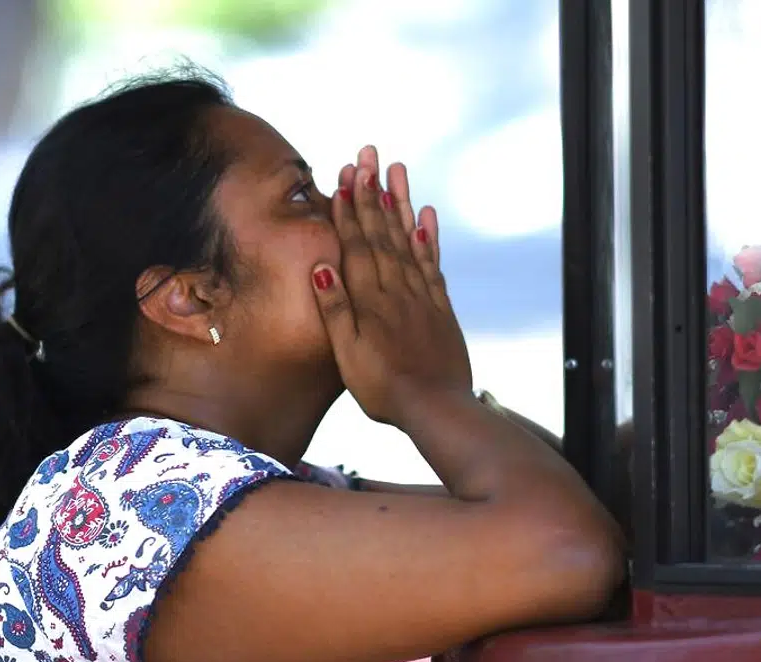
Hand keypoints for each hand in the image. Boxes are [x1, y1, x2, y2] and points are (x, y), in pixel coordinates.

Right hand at [311, 147, 471, 425]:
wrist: (436, 407)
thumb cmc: (383, 388)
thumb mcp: (347, 354)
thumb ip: (335, 308)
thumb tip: (320, 264)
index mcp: (369, 300)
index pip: (356, 244)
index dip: (349, 209)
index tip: (345, 175)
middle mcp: (397, 290)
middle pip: (382, 233)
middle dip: (373, 192)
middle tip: (369, 154)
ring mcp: (421, 296)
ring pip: (409, 241)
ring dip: (401, 204)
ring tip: (397, 170)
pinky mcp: (440, 309)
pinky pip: (432, 264)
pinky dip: (428, 238)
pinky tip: (426, 216)